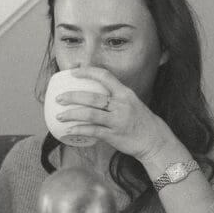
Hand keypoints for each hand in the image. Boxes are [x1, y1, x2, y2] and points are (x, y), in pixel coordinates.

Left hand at [54, 66, 179, 167]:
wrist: (155, 140)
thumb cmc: (139, 121)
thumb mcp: (130, 102)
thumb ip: (114, 97)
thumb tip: (91, 93)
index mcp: (125, 93)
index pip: (105, 76)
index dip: (87, 72)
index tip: (72, 72)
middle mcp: (121, 105)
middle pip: (93, 97)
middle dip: (73, 96)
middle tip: (58, 98)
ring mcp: (118, 120)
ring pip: (90, 114)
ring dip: (72, 114)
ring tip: (59, 116)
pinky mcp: (114, 135)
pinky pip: (93, 131)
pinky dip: (79, 130)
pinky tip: (68, 131)